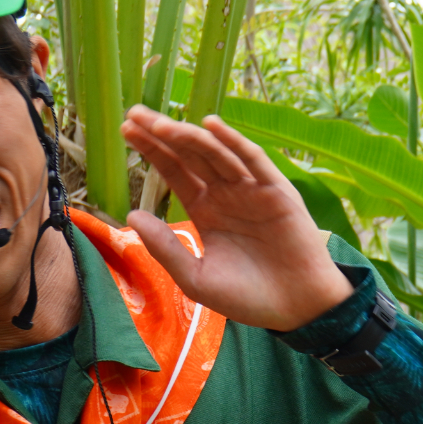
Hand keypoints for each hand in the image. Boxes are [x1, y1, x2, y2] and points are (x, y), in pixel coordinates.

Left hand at [120, 106, 354, 330]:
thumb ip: (165, 247)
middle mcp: (227, 194)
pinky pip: (254, 161)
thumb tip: (131, 215)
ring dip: (189, 135)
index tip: (126, 131)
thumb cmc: (248, 297)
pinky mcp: (278, 192)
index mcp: (207, 210)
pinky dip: (234, 142)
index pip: (175, 171)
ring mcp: (252, 190)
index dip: (152, 150)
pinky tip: (212, 125)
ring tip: (161, 123)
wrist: (296, 310)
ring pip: (216, 154)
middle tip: (134, 113)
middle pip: (190, 155)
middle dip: (163, 133)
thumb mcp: (196, 277)